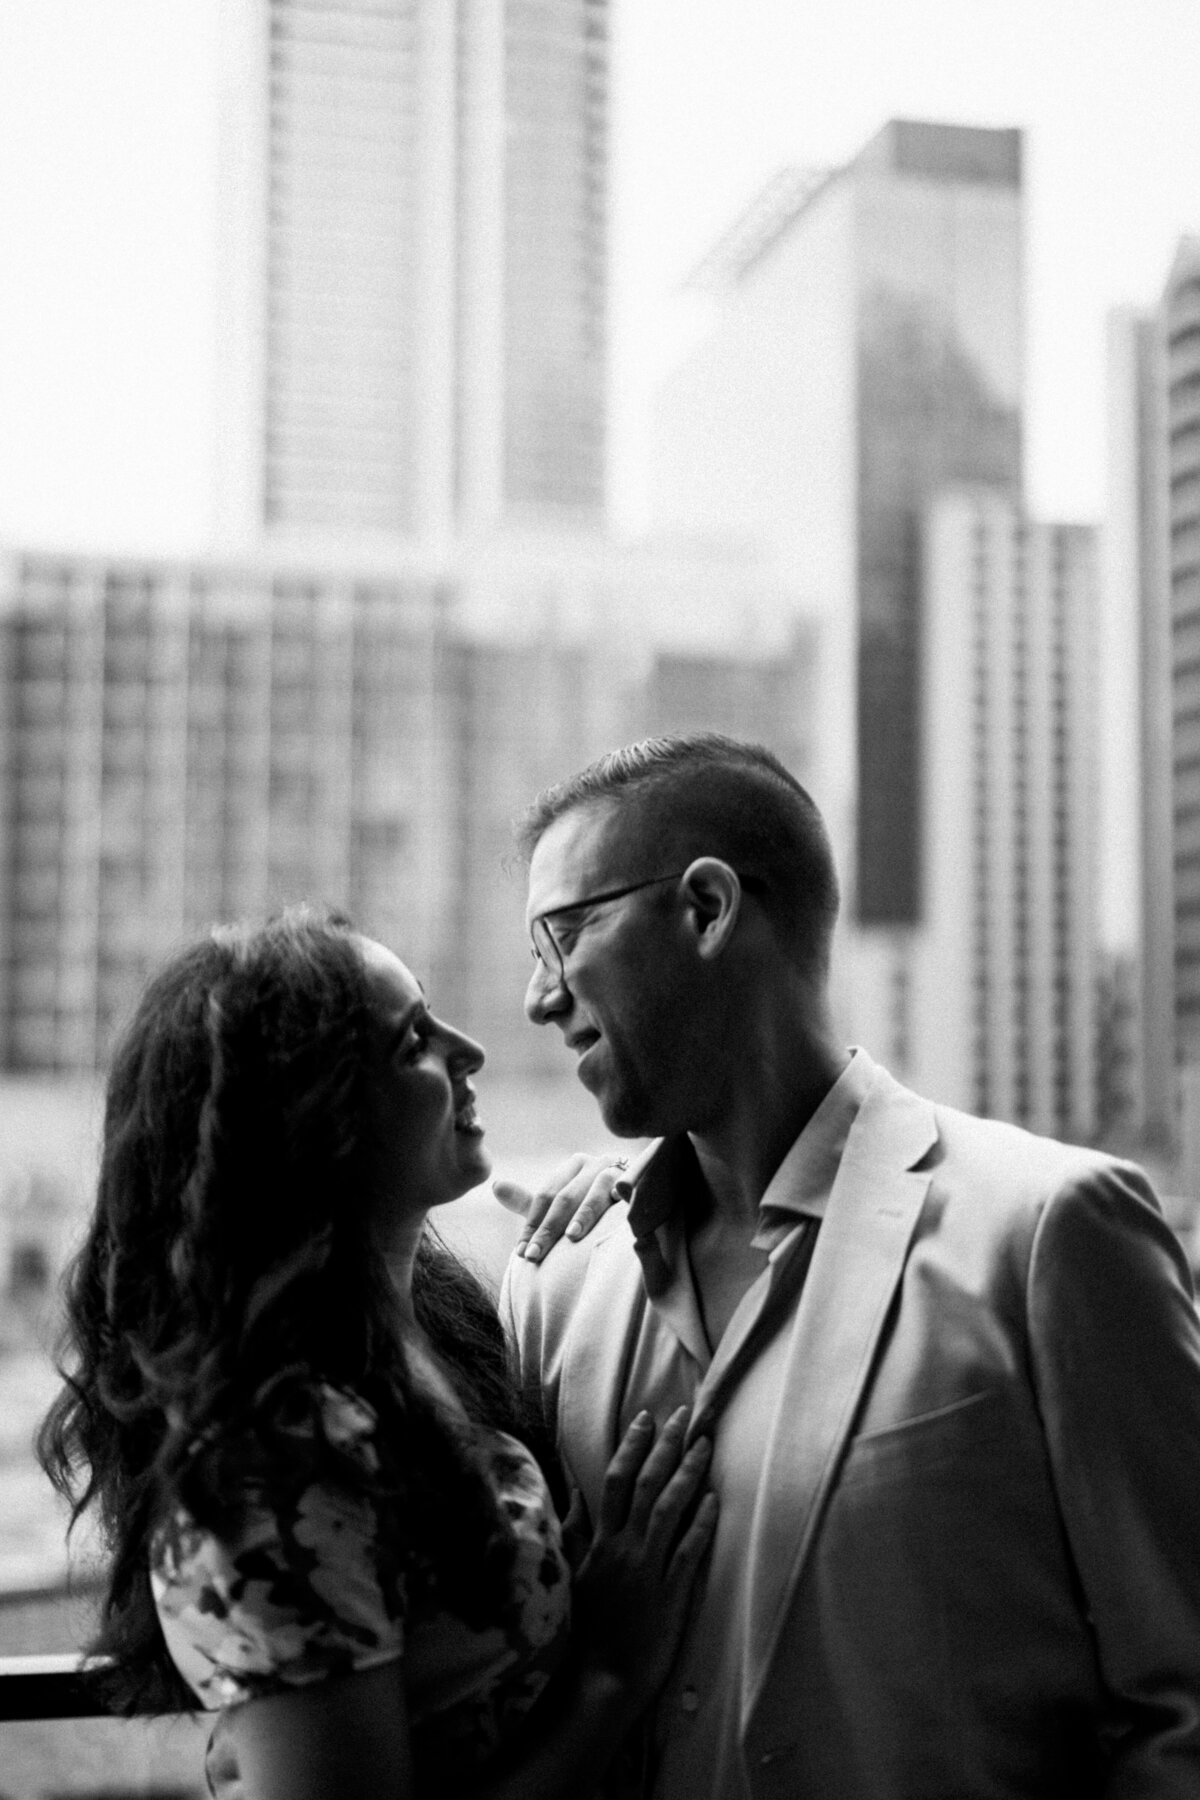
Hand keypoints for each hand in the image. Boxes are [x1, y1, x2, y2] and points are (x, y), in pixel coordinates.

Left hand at [492, 1152, 633, 1262]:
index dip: (532, 1225)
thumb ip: (530, 1201)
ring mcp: (618, 1169)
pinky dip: (619, 1202)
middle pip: (565, 1196)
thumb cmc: (593, 1209)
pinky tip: (613, 1219)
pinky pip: (627, 1190)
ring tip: (571, 1238)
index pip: (546, 1196)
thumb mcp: (560, 1206)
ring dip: (583, 1215)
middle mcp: (595, 1163)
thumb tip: (495, 1186)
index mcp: (574, 1166)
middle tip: (534, 1256)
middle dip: (549, 1228)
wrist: (643, 1203)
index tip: (522, 1254)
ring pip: (593, 1191)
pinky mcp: (641, 1181)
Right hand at [570, 1407, 716, 1712]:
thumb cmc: (587, 1627)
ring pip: (667, 1510)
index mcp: (601, 1541)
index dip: (632, 1446)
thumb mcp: (573, 1573)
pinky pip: (687, 1551)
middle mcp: (623, 1548)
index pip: (614, 1481)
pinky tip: (714, 1499)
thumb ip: (575, 1531)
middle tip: (683, 1415)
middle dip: (665, 1446)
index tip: (646, 1418)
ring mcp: (646, 1570)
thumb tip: (574, 1492)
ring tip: (704, 1445)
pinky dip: (700, 1523)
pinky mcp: (669, 1594)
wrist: (600, 1678)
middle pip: (644, 1485)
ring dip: (688, 1474)